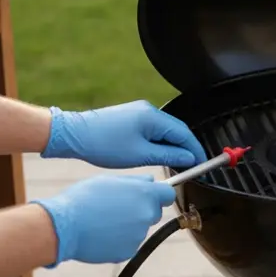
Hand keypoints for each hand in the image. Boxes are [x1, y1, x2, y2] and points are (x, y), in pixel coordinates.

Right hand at [31, 174, 177, 264]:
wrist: (64, 227)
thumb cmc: (83, 199)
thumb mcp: (109, 181)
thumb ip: (134, 181)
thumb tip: (151, 181)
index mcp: (144, 194)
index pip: (167, 194)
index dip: (159, 194)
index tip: (151, 195)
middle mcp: (146, 215)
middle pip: (154, 212)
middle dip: (142, 209)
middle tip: (119, 207)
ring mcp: (139, 235)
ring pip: (140, 228)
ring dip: (129, 225)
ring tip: (104, 220)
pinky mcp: (129, 251)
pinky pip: (129, 243)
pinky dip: (120, 240)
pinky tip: (102, 233)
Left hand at [41, 100, 206, 168]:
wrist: (73, 134)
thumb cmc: (103, 144)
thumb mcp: (140, 155)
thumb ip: (168, 155)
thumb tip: (188, 158)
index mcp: (153, 117)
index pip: (184, 133)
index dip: (195, 150)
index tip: (203, 164)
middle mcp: (148, 110)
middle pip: (177, 130)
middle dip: (186, 148)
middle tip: (192, 166)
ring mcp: (139, 112)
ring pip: (164, 130)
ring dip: (172, 145)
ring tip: (176, 163)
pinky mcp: (130, 117)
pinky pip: (153, 129)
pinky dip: (160, 141)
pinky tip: (158, 154)